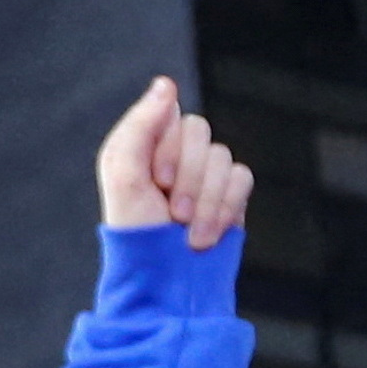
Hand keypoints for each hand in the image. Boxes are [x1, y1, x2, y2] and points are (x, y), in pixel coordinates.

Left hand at [95, 79, 253, 249]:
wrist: (169, 284)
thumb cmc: (138, 233)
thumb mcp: (124, 174)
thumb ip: (141, 125)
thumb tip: (166, 83)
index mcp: (145, 146)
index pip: (172, 115)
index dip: (170, 149)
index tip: (158, 183)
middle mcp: (176, 155)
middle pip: (201, 132)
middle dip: (190, 179)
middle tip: (174, 214)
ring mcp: (205, 175)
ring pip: (222, 157)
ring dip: (207, 202)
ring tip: (190, 234)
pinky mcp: (230, 195)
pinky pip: (243, 177)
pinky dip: (226, 206)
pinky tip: (211, 231)